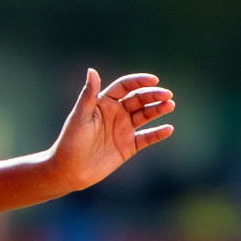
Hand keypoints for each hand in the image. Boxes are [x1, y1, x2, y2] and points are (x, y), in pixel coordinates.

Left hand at [49, 69, 174, 190]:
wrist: (70, 170)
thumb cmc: (71, 141)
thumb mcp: (80, 116)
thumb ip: (88, 95)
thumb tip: (91, 70)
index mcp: (103, 102)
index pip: (125, 86)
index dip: (139, 81)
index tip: (154, 80)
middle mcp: (116, 113)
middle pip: (138, 99)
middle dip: (153, 95)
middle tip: (167, 95)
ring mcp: (123, 129)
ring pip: (145, 115)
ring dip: (158, 110)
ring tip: (170, 105)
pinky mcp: (128, 146)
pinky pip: (147, 137)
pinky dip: (158, 133)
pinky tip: (168, 129)